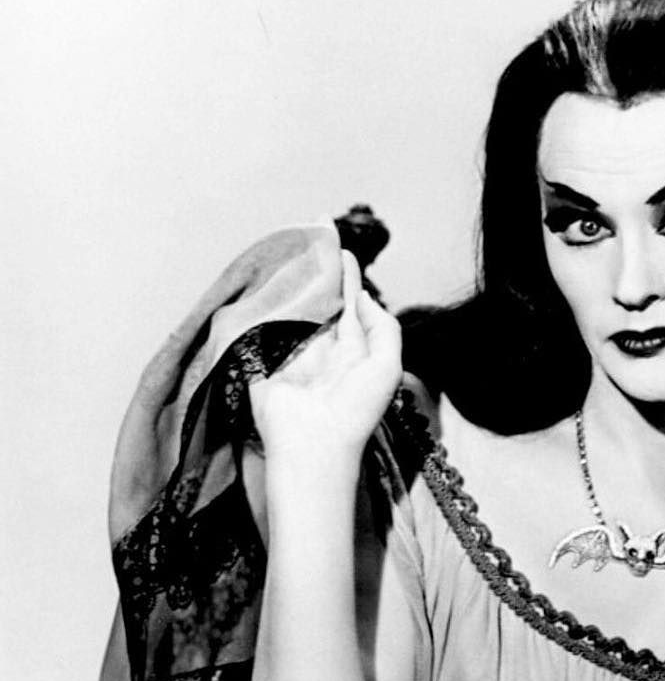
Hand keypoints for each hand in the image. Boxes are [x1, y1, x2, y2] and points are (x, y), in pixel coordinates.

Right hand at [249, 249, 401, 468]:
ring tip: (287, 248)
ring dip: (289, 283)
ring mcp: (292, 352)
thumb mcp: (387, 365)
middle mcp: (322, 348)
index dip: (346, 277)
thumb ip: (384, 327)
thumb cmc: (356, 410)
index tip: (339, 247)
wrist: (314, 443)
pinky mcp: (265, 359)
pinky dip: (261, 304)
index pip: (350, 306)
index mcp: (353, 351)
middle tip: (309, 237)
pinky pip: (263, 325)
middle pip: (319, 302)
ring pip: (291, 309)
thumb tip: (363, 296)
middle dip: (315, 273)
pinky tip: (261, 278)